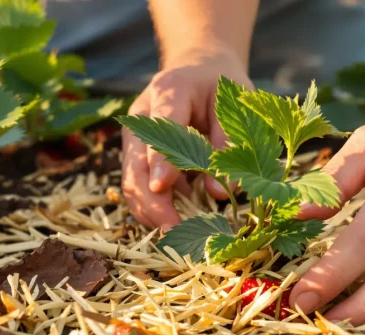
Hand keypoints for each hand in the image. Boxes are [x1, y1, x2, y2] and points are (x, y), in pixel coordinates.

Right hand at [121, 46, 251, 228]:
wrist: (199, 69)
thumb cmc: (221, 86)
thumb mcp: (234, 106)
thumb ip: (226, 146)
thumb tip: (219, 194)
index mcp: (169, 91)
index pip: (159, 130)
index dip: (160, 161)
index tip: (163, 189)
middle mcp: (142, 115)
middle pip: (136, 164)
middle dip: (153, 202)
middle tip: (174, 230)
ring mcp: (134, 137)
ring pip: (131, 181)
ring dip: (149, 211)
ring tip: (173, 234)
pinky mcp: (136, 155)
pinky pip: (137, 186)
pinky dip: (151, 208)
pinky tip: (170, 222)